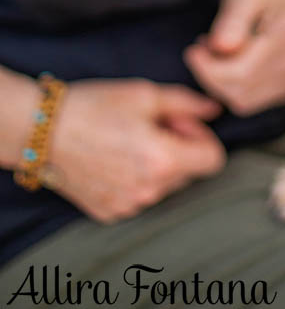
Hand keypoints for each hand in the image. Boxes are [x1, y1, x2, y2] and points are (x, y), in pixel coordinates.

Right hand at [48, 79, 224, 222]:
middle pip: (190, 173)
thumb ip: (188, 104)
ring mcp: (129, 206)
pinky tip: (114, 158)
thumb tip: (215, 109)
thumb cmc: (96, 107)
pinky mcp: (111, 213)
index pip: (214, 160)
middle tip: (152, 125)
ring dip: (159, 164)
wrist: (44, 131)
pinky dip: (137, 179)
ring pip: (166, 186)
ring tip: (130, 140)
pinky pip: (141, 197)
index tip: (179, 121)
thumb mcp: (146, 95)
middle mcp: (150, 191)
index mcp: (164, 161)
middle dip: (180, 148)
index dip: (201, 135)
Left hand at [183, 0, 284, 115]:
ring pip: (247, 99)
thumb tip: (221, 49)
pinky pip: (257, 98)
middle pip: (241, 90)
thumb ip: (234, 20)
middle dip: (213, 73)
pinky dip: (238, 83)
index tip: (193, 49)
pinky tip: (234, 57)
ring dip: (224, 80)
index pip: (240, 72)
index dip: (208, 67)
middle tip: (203, 45)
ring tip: (218, 48)